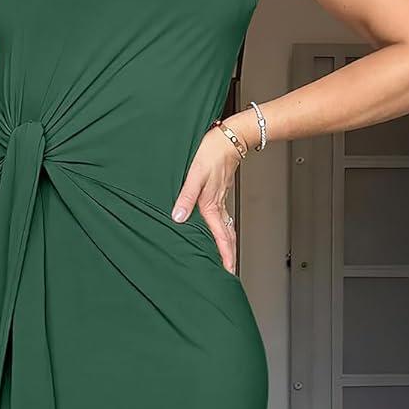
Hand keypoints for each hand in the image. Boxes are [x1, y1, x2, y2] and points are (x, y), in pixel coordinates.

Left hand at [170, 123, 244, 273]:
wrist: (231, 136)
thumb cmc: (213, 152)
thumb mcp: (195, 174)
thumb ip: (185, 197)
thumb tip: (178, 217)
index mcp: (212, 204)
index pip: (220, 236)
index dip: (225, 255)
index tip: (228, 271)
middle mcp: (219, 205)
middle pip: (227, 236)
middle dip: (229, 255)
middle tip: (230, 272)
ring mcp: (222, 199)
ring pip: (227, 228)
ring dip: (228, 244)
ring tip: (228, 258)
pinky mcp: (221, 192)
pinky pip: (224, 217)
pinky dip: (225, 230)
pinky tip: (222, 230)